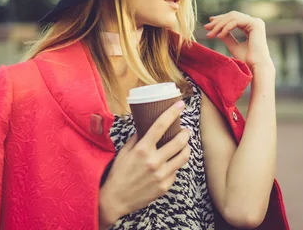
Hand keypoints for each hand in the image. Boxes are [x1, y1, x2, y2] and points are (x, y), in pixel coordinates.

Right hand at [99, 101, 190, 222]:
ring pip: (183, 157)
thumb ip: (137, 138)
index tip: (180, 104)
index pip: (160, 126)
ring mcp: (161, 175)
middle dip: (185, 133)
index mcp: (142, 150)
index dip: (172, 112)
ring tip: (184, 144)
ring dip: (186, 148)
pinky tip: (171, 163)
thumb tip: (146, 125)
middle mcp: (153, 161)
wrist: (116, 199)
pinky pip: (176, 171)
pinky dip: (175, 165)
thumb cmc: (119, 173)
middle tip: (185, 130)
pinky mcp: (165, 186)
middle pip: (179, 141)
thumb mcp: (124, 152)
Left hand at [203, 11, 273, 71]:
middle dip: (218, 21)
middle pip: (232, 15)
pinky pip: (235, 22)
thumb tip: (217, 31)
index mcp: (252, 26)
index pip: (234, 18)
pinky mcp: (255, 24)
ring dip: (219, 25)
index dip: (221, 19)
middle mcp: (255, 22)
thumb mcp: (234, 46)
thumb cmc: (247, 61)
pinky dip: (226, 28)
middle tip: (206, 27)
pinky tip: (219, 36)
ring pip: (232, 17)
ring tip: (210, 34)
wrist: (256, 67)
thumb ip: (227, 37)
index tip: (209, 25)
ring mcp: (256, 22)